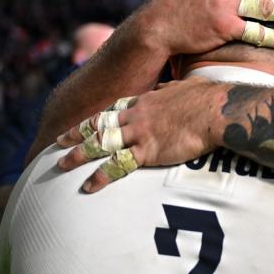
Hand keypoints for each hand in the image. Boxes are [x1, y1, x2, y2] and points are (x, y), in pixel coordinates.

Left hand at [55, 76, 228, 192]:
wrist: (216, 110)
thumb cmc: (208, 98)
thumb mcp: (184, 87)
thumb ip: (169, 91)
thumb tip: (166, 90)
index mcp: (145, 101)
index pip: (112, 109)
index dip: (96, 118)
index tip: (83, 124)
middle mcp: (136, 115)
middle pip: (98, 125)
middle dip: (75, 134)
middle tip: (57, 142)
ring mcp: (140, 133)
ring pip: (100, 144)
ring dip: (79, 155)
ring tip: (62, 165)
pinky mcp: (149, 151)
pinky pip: (118, 165)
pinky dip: (101, 177)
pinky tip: (88, 186)